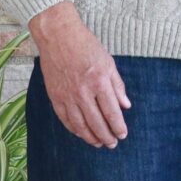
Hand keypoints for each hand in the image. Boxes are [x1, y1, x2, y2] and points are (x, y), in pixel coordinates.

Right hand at [28, 1, 130, 148]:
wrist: (59, 37)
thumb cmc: (86, 46)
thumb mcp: (108, 62)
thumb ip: (117, 85)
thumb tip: (126, 105)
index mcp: (99, 81)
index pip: (111, 111)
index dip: (118, 126)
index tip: (123, 134)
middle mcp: (83, 92)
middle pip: (96, 122)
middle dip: (106, 136)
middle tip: (112, 143)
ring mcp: (67, 96)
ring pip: (80, 125)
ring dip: (90, 137)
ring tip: (99, 143)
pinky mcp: (55, 97)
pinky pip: (65, 119)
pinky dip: (74, 129)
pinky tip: (82, 134)